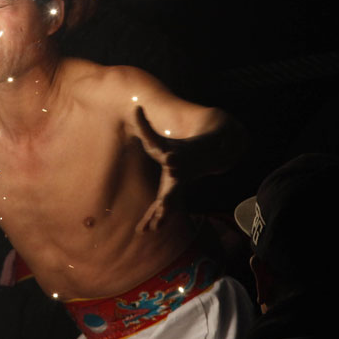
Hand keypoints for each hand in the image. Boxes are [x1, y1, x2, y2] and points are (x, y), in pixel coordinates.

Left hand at [134, 106, 185, 231]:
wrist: (203, 159)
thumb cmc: (176, 147)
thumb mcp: (160, 136)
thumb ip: (146, 124)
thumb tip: (136, 107)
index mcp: (176, 158)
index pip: (171, 155)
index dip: (171, 156)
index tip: (170, 159)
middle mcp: (178, 176)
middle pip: (174, 189)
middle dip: (169, 198)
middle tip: (164, 206)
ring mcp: (177, 188)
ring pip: (169, 205)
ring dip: (160, 217)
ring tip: (151, 229)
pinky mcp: (172, 196)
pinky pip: (162, 210)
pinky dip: (154, 219)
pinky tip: (143, 230)